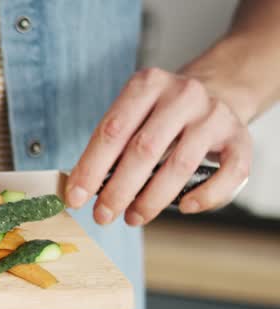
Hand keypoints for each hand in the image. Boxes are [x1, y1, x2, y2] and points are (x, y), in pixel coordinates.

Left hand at [66, 67, 252, 225]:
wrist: (216, 92)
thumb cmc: (160, 115)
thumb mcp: (132, 116)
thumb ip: (110, 146)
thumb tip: (82, 189)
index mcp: (148, 84)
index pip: (112, 131)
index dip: (90, 169)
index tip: (75, 198)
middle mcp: (183, 94)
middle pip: (144, 149)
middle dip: (118, 190)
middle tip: (102, 216)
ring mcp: (214, 114)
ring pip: (181, 165)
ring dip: (152, 199)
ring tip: (133, 217)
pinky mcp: (240, 136)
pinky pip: (228, 172)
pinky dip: (206, 195)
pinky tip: (185, 208)